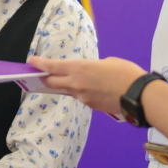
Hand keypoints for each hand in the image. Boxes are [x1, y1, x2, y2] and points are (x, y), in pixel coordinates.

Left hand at [28, 55, 145, 114]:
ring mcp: (82, 96)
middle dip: (45, 78)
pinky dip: (82, 92)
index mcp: (78, 68)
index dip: (39, 64)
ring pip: (68, 90)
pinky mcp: (91, 105)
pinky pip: (81, 97)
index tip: (30, 62)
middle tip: (41, 74)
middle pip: (52, 82)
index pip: (52, 67)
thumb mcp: (106, 62)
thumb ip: (91, 67)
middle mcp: (76, 84)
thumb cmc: (125, 73)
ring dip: (66, 85)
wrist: (137, 95)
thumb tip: (88, 73)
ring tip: (70, 80)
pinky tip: (92, 88)